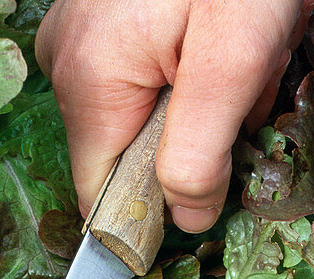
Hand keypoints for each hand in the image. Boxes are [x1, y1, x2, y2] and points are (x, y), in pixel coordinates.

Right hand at [35, 0, 313, 232]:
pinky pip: (152, 80)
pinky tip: (223, 38)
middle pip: (132, 157)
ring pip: (149, 120)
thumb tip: (185, 221)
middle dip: (198, 142)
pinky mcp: (108, 22)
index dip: (151, 218)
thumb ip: (200, 156)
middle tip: (244, 88)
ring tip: (242, 52)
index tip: (207, 197)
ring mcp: (84, 37)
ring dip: (207, 107)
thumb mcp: (236, 62)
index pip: (102, 198)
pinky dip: (198, 76)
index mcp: (89, 80)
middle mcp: (70, 60)